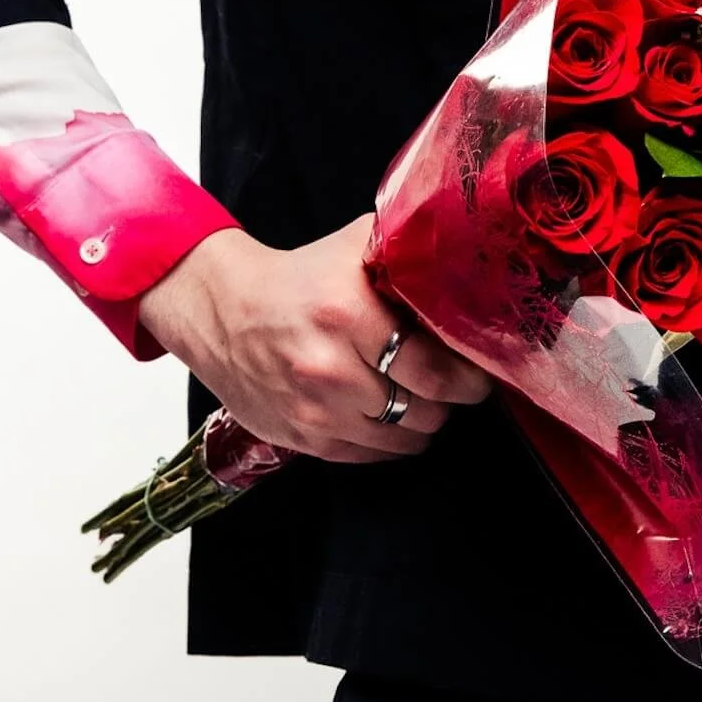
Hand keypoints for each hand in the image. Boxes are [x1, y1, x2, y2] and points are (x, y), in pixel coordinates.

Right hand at [134, 212, 492, 462]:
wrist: (222, 310)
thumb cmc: (296, 279)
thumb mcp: (355, 246)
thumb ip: (410, 252)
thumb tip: (469, 265)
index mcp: (347, 315)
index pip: (435, 371)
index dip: (469, 378)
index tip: (480, 370)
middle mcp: (329, 369)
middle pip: (425, 411)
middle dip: (451, 399)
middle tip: (456, 383)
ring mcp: (313, 411)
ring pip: (402, 439)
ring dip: (422, 421)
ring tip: (420, 394)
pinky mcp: (300, 439)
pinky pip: (369, 456)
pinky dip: (389, 439)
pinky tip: (387, 411)